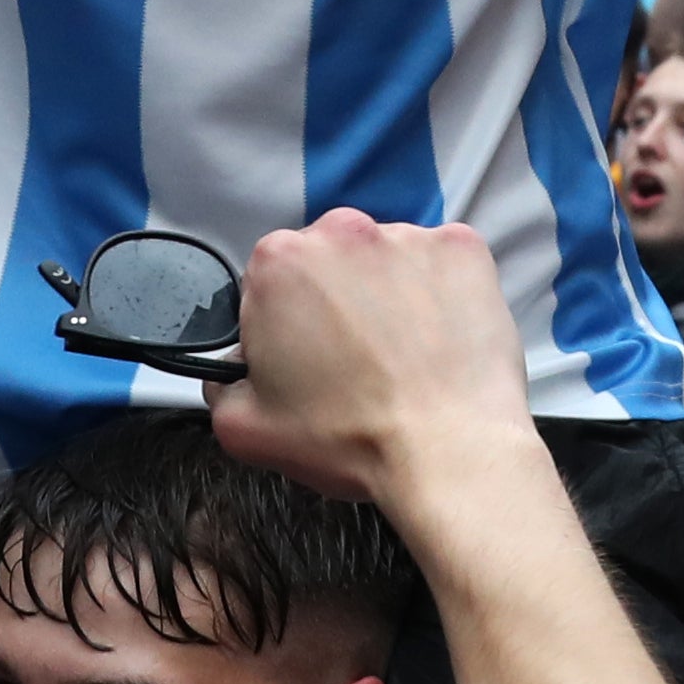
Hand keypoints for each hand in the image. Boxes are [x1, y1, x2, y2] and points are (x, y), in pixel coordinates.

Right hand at [218, 210, 534, 504]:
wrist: (449, 451)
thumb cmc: (352, 438)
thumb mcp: (245, 429)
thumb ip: (221, 385)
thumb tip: (230, 373)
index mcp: (279, 262)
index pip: (268, 281)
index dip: (282, 322)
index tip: (302, 356)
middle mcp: (341, 232)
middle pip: (327, 260)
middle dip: (334, 300)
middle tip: (353, 360)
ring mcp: (408, 236)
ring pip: (384, 259)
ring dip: (386, 294)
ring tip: (403, 355)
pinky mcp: (462, 250)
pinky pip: (440, 262)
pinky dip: (439, 291)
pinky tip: (439, 338)